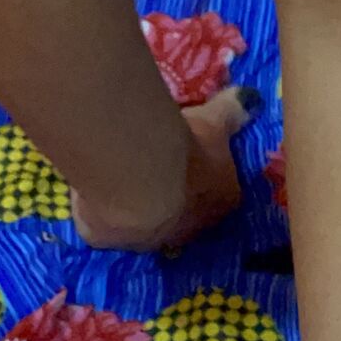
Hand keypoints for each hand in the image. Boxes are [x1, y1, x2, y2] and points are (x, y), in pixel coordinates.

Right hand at [72, 86, 254, 250]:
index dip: (208, 175)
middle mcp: (188, 230)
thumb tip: (249, 100)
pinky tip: (91, 188)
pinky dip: (98, 208)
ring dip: (134, 202)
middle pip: (183, 211)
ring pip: (143, 221)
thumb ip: (231, 112)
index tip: (192, 156)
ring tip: (118, 173)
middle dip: (172, 193)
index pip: (222, 192)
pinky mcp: (107, 240)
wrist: (136, 175)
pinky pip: (104, 224)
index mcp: (221, 203)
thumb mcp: (213, 121)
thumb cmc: (185, 149)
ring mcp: (147, 240)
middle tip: (153, 164)